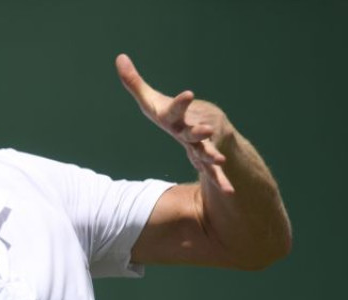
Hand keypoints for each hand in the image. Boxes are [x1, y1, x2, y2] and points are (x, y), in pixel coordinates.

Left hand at [116, 53, 234, 193]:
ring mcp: (201, 145)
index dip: (181, 102)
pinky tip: (229, 192)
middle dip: (200, 131)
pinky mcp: (206, 159)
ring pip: (207, 151)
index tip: (189, 94)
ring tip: (219, 161)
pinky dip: (220, 181)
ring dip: (212, 156)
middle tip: (207, 129)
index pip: (176, 109)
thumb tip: (120, 57)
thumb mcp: (150, 101)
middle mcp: (192, 129)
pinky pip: (212, 172)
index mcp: (177, 116)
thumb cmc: (171, 114)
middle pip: (195, 131)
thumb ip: (134, 82)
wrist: (205, 126)